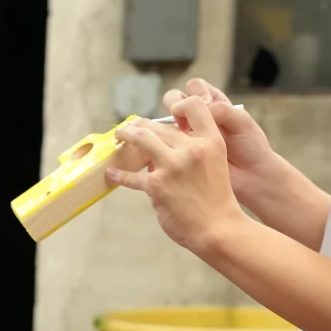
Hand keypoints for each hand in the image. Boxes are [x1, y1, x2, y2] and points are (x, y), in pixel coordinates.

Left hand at [109, 96, 250, 256]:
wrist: (219, 227)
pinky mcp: (157, 185)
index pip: (194, 105)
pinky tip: (111, 174)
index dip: (178, 104)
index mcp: (211, 141)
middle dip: (142, 125)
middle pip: (159, 125)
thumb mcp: (215, 163)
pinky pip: (132, 176)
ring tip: (120, 136)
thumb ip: (193, 149)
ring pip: (141, 139)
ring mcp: (173, 166)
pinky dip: (119, 175)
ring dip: (127, 135)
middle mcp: (192, 149)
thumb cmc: (216, 197)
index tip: (166, 112)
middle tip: (132, 127)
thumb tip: (163, 144)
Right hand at [161, 79, 276, 205]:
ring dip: (167, 125)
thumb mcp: (243, 123)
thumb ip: (222, 109)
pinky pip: (164, 142)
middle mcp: (197, 117)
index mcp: (213, 104)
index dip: (196, 93)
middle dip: (175, 105)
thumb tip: (201, 105)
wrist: (252, 177)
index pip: (194, 87)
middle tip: (187, 123)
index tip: (206, 106)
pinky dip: (163, 143)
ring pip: (165, 120)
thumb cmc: (252, 148)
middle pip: (173, 99)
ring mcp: (186, 135)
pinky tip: (173, 150)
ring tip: (180, 137)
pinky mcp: (179, 152)